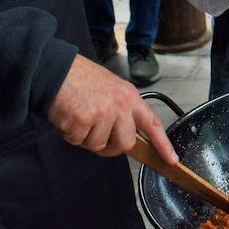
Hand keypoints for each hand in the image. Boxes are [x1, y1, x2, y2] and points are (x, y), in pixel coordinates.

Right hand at [47, 54, 177, 164]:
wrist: (57, 69)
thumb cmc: (81, 78)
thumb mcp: (111, 87)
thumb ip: (122, 110)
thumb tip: (124, 134)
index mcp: (129, 97)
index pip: (152, 123)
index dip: (162, 143)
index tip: (171, 159)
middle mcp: (119, 106)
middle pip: (125, 144)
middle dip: (110, 146)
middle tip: (96, 134)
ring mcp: (102, 113)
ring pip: (98, 145)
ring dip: (85, 138)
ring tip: (79, 116)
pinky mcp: (83, 120)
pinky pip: (78, 141)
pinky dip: (70, 134)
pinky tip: (68, 116)